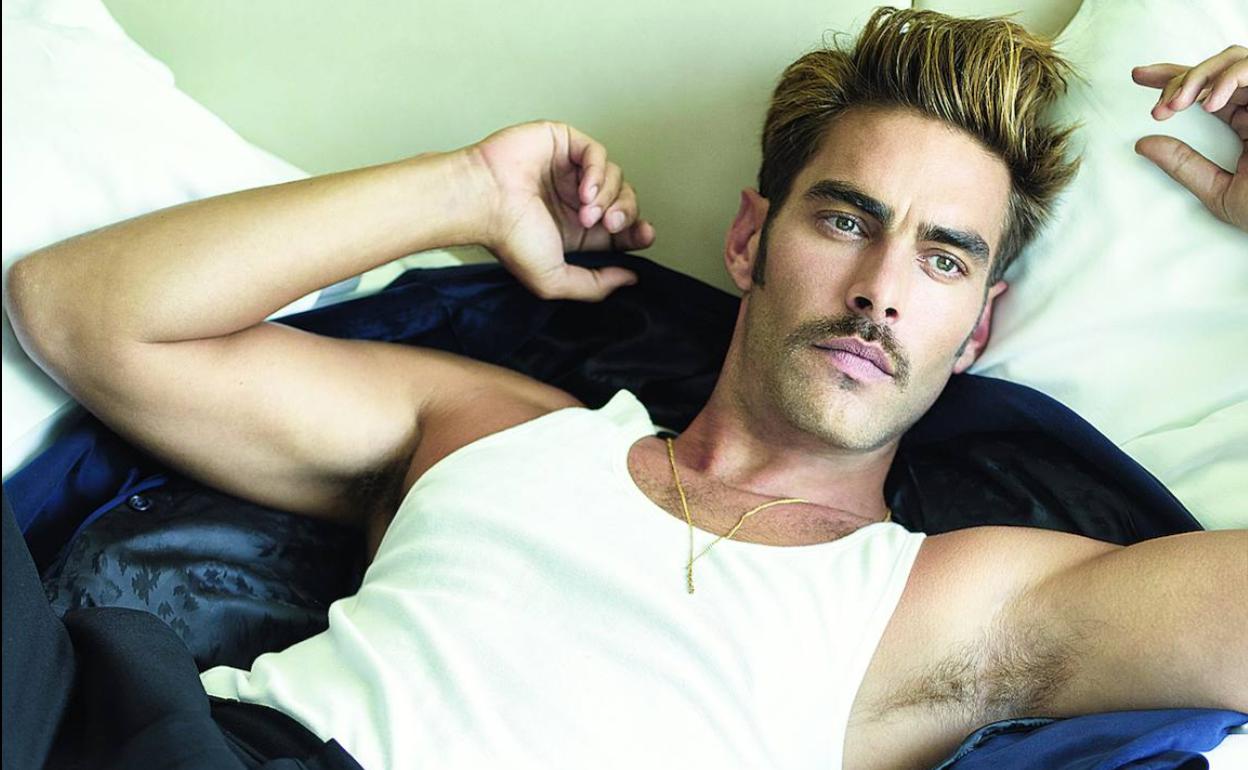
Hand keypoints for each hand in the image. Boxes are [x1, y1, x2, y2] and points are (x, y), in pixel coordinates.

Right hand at [462, 120, 654, 300]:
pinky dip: (597, 172)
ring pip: (615, 175)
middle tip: (608, 225)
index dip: (637, 231)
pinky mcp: (563, 142)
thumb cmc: (508, 237)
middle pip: (625, 200)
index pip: (622, 228)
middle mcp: (575, 199)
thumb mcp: (554, 280)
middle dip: (625, 214)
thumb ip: (594, 286)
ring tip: (585, 210)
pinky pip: (597, 152)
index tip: (644, 236)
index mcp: (576, 230)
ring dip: (607, 196)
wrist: (483, 201)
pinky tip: (583, 190)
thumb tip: (630, 277)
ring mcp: (570, 169)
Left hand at [1132, 45, 1247, 232]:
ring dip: (1199, 77)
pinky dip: (1229, 78)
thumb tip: (1143, 144)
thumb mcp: (1218, 190)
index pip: (1207, 90)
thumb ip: (1183, 166)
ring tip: (1176, 105)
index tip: (1139, 77)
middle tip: (1158, 107)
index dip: (1173, 77)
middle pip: (1216, 69)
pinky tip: (1209, 103)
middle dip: (1179, 79)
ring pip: (1234, 59)